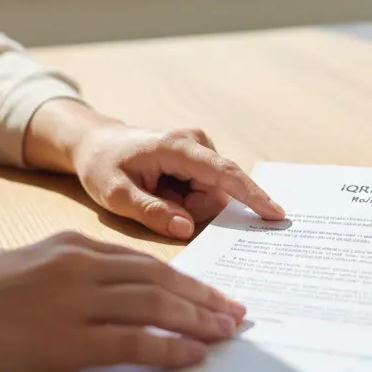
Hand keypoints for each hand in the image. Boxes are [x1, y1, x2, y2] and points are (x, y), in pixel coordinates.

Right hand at [0, 231, 245, 371]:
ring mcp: (73, 300)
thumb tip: (107, 294)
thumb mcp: (24, 273)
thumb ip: (67, 275)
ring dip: (197, 319)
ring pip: (153, 304)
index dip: (183, 278)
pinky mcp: (63, 340)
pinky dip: (168, 347)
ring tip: (227, 331)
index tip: (210, 292)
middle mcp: (78, 264)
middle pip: (158, 278)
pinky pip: (131, 341)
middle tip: (236, 311)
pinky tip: (191, 356)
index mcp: (70, 245)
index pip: (142, 261)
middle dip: (202, 296)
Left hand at [24, 100, 285, 238]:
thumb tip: (187, 229)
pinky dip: (187, 200)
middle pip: (216, 192)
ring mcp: (198, 148)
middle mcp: (195, 142)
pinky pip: (205, 190)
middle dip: (193, 211)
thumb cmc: (102, 165)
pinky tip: (164, 192)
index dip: (251, 195)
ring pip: (211, 194)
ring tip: (155, 194)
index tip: (276, 214)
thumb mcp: (116, 195)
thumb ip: (151, 212)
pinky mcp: (197, 157)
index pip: (224, 173)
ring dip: (187, 206)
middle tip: (157, 206)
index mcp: (177, 147)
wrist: (96, 142)